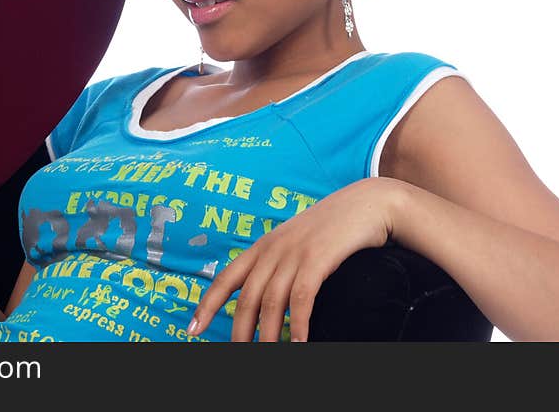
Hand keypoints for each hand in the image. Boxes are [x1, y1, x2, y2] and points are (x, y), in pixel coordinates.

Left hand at [188, 177, 402, 341]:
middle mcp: (273, 248)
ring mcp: (294, 252)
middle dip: (238, 331)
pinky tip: (300, 343)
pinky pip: (302, 298)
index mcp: (263, 245)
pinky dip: (299, 324)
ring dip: (268, 335)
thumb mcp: (296, 242)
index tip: (192, 328)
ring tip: (267, 355)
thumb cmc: (332, 228)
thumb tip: (266, 298)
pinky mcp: (318, 258)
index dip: (207, 304)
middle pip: (246, 297)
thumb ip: (278, 263)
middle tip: (238, 353)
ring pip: (271, 302)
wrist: (366, 203)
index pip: (226, 278)